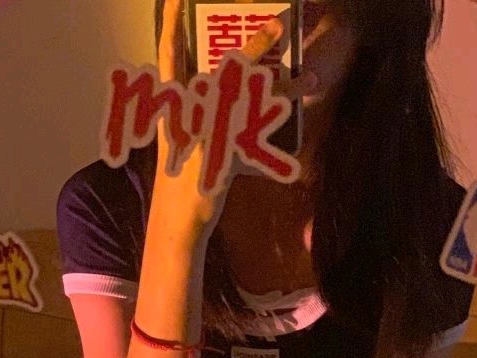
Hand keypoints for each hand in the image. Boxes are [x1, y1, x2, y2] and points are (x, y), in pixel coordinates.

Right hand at [154, 0, 317, 233]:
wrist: (176, 215)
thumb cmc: (179, 176)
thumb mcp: (177, 139)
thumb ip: (189, 113)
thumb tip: (206, 92)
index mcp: (172, 104)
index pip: (169, 54)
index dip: (172, 24)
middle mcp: (189, 113)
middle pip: (226, 71)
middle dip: (255, 45)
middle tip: (281, 23)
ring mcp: (208, 134)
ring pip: (253, 104)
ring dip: (283, 86)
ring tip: (307, 75)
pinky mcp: (226, 155)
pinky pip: (259, 135)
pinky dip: (280, 125)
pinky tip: (300, 113)